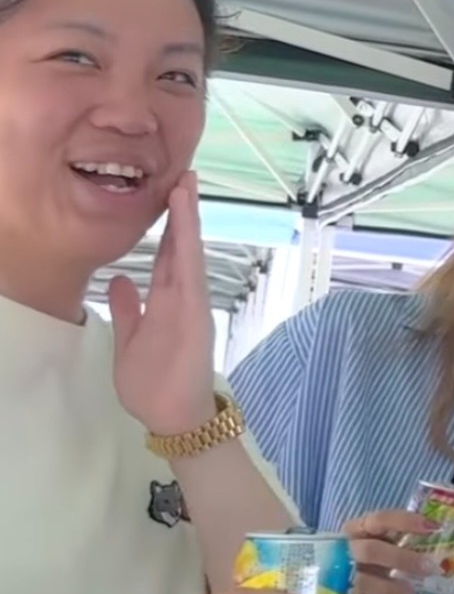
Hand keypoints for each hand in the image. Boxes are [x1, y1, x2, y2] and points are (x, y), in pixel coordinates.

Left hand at [109, 171, 216, 434]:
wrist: (174, 416)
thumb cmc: (154, 385)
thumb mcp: (129, 341)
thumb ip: (127, 310)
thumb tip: (119, 279)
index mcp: (166, 303)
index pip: (168, 257)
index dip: (168, 227)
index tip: (168, 196)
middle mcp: (182, 298)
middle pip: (181, 248)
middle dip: (182, 213)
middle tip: (183, 176)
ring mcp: (190, 303)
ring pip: (189, 253)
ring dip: (187, 220)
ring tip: (184, 186)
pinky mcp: (194, 313)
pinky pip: (191, 273)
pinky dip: (189, 247)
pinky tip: (186, 223)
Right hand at [344, 510, 439, 593]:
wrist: (315, 576)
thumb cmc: (354, 553)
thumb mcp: (369, 538)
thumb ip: (392, 537)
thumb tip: (431, 538)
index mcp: (354, 529)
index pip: (380, 519)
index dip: (406, 521)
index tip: (432, 527)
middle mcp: (344, 549)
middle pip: (372, 551)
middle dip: (402, 559)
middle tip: (429, 567)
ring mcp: (337, 576)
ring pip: (365, 581)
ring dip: (393, 588)